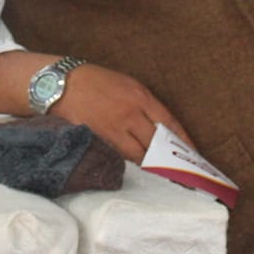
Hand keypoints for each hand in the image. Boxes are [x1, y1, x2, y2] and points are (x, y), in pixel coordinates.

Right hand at [49, 64, 192, 162]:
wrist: (62, 84)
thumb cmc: (97, 81)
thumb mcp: (127, 85)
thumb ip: (145, 105)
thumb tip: (161, 128)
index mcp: (140, 96)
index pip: (169, 123)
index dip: (183, 141)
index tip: (192, 153)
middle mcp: (129, 114)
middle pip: (156, 144)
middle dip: (169, 158)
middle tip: (180, 170)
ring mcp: (113, 129)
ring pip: (138, 155)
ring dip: (150, 164)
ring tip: (161, 172)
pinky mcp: (98, 141)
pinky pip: (119, 156)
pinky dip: (129, 162)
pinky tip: (136, 167)